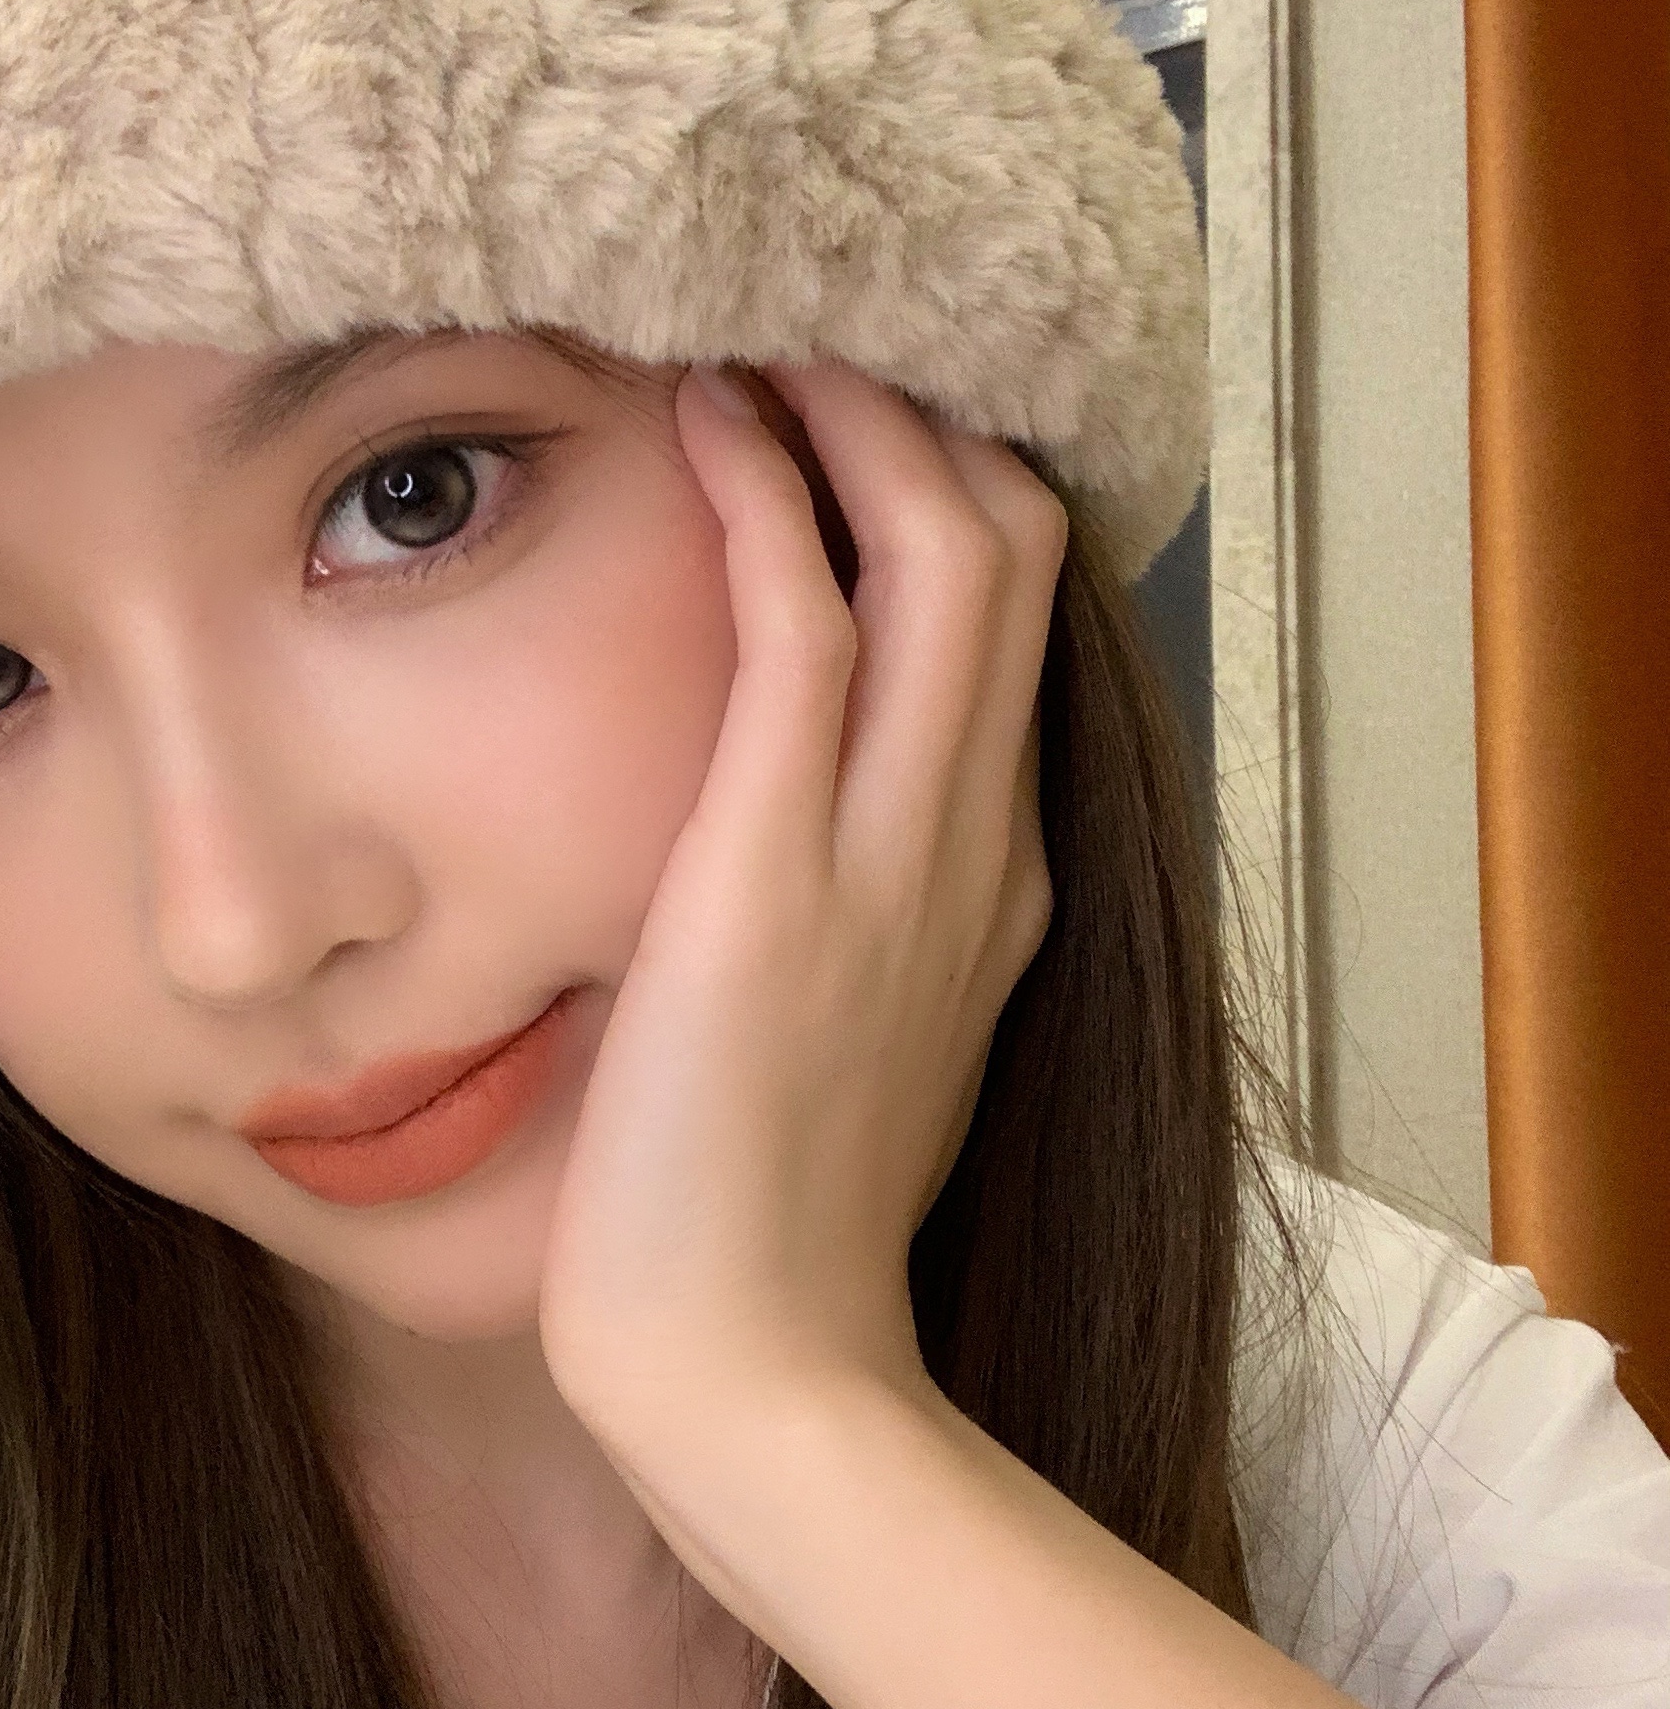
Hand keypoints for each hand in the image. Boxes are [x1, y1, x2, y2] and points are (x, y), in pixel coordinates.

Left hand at [534, 359, 1067, 1549]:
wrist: (755, 1375)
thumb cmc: (766, 1232)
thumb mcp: (841, 1052)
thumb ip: (839, 932)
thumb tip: (751, 856)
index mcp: (992, 885)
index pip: (1008, 630)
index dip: (947, 495)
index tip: (851, 420)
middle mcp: (974, 842)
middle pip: (1010, 548)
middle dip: (921, 413)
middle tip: (807, 333)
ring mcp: (896, 849)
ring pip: (943, 545)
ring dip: (851, 414)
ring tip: (754, 338)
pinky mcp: (780, 867)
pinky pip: (799, 614)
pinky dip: (760, 491)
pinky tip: (698, 416)